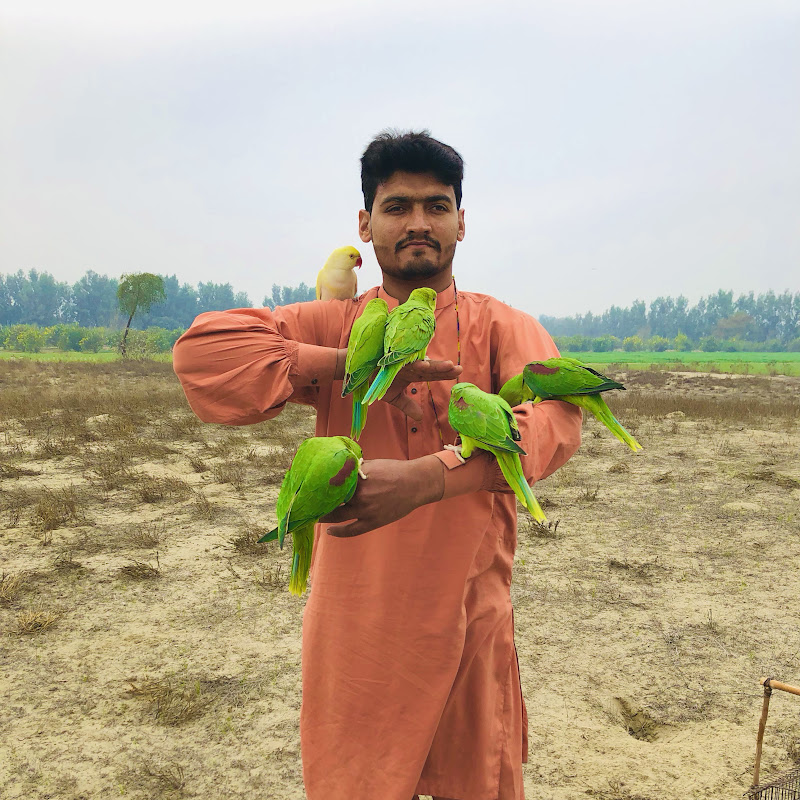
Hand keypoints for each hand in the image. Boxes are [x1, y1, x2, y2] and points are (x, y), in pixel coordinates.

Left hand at [320, 456, 444, 537]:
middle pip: (331, 501)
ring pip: (337, 516)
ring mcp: (366, 510)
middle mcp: (359, 495)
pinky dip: (339, 532)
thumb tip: (340, 469)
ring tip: (313, 516)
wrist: (416, 483)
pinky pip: (352, 530)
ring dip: (323, 516)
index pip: (332, 483)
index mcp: (358, 478)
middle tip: (306, 504)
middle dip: (317, 502)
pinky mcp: (373, 521)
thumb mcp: (373, 464)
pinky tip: (329, 531)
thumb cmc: (395, 470)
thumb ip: (356, 469)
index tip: (309, 488)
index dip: (319, 486)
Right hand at [382, 359, 462, 419]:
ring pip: (420, 363)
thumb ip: (407, 405)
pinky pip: (404, 361)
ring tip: (448, 365)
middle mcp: (409, 366)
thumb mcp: (394, 397)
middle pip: (430, 368)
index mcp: (412, 374)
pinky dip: (413, 361)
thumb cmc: (376, 382)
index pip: (432, 374)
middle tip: (458, 368)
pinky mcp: (390, 360)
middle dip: (444, 369)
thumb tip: (421, 419)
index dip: (444, 374)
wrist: (358, 375)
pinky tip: (424, 362)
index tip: (458, 373)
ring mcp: (400, 362)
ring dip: (434, 364)